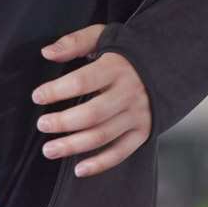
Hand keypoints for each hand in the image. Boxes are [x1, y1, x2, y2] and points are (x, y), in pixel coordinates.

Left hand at [32, 24, 151, 177]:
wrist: (169, 66)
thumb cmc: (126, 54)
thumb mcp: (103, 37)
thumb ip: (75, 42)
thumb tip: (47, 53)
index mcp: (117, 67)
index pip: (82, 81)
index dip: (57, 91)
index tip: (38, 96)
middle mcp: (129, 93)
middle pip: (92, 114)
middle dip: (63, 122)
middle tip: (42, 125)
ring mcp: (138, 115)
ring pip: (102, 136)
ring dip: (73, 146)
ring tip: (49, 150)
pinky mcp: (144, 132)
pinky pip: (121, 152)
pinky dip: (100, 164)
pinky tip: (79, 169)